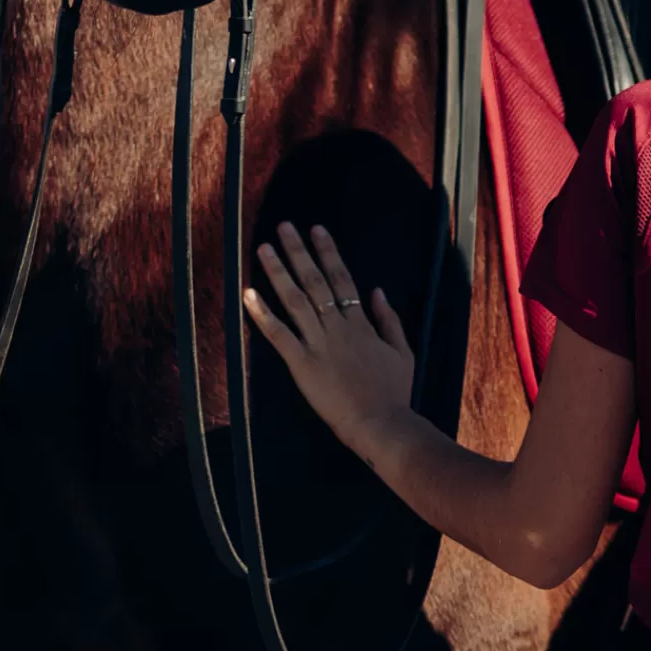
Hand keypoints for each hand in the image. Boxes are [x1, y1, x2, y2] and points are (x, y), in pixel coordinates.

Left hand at [247, 223, 414, 456]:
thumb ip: (389, 319)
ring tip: (264, 249)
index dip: (328, 252)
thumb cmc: (393, 392)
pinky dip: (262, 314)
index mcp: (360, 323)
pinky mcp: (302, 364)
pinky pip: (279, 335)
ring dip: (279, 272)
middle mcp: (337, 327)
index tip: (316, 229)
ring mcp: (318, 344)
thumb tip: (377, 290)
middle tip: (283, 226)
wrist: (380, 424)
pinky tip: (249, 295)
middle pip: (315, 281)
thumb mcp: (402, 351)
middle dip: (299, 251)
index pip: (341, 278)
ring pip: (295, 300)